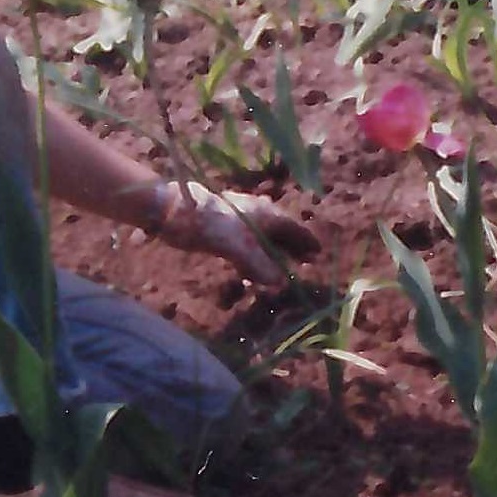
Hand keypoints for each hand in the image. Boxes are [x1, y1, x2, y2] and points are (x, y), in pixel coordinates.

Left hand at [148, 179, 318, 288]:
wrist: (179, 213)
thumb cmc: (214, 226)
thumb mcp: (241, 250)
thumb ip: (261, 266)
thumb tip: (279, 283)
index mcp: (268, 214)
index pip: (295, 228)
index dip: (306, 242)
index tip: (318, 254)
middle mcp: (258, 215)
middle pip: (281, 234)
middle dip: (291, 250)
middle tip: (303, 265)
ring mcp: (241, 222)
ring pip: (263, 241)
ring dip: (271, 257)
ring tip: (281, 275)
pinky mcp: (225, 231)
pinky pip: (246, 247)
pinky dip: (252, 260)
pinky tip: (251, 274)